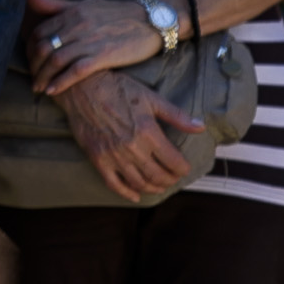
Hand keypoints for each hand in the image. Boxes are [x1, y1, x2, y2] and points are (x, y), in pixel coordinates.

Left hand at [26, 0, 163, 97]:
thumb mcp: (86, 4)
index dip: (28, 49)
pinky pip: (76, 71)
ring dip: (43, 77)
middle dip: (33, 66)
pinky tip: (53, 91)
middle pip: (43, 47)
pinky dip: (61, 82)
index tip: (29, 61)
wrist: (151, 20)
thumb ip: (57, 5)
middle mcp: (77, 25)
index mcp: (71, 13)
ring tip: (38, 88)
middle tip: (32, 78)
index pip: (39, 32)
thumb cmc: (116, 13)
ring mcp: (90, 40)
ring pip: (56, 60)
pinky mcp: (104, 55)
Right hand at [57, 73, 202, 201]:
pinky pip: (114, 183)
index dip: (183, 168)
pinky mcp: (97, 158)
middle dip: (170, 180)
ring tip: (159, 186)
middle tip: (173, 178)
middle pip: (158, 176)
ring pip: (139, 182)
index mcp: (148, 132)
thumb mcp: (151, 97)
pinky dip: (127, 193)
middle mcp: (132, 147)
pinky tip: (135, 195)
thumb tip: (201, 127)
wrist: (82, 87)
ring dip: (153, 188)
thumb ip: (177, 116)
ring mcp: (113, 155)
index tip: (184, 168)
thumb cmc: (118, 89)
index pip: (174, 162)